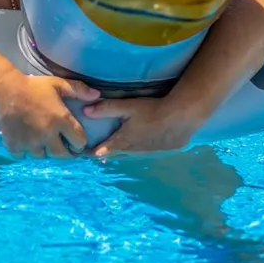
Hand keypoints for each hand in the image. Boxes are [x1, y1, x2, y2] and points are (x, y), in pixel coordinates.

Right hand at [0, 73, 99, 158]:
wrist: (2, 89)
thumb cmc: (32, 86)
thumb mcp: (57, 84)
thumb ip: (78, 90)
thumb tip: (97, 95)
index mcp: (61, 120)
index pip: (79, 142)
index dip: (79, 142)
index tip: (75, 139)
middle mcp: (47, 135)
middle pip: (62, 155)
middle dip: (64, 152)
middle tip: (61, 146)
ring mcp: (30, 142)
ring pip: (42, 156)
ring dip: (44, 150)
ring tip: (42, 141)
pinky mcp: (14, 145)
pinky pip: (23, 156)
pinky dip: (25, 151)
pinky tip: (25, 141)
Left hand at [82, 97, 203, 158]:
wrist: (181, 118)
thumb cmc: (151, 111)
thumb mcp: (126, 107)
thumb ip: (105, 108)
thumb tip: (85, 111)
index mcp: (123, 142)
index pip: (102, 151)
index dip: (91, 153)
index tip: (82, 154)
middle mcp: (134, 151)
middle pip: (116, 155)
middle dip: (106, 153)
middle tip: (95, 152)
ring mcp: (149, 153)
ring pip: (131, 154)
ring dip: (124, 152)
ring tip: (116, 148)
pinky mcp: (162, 151)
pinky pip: (145, 152)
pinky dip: (139, 149)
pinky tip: (142, 143)